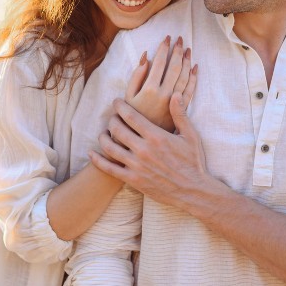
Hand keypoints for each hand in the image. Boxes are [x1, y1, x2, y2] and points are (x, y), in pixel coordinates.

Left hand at [90, 94, 222, 209]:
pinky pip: (109, 168)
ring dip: (103, 137)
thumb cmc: (193, 162)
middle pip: (117, 129)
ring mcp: (137, 166)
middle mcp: (144, 150)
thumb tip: (175, 94)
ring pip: (110, 147)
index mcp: (156, 136)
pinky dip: (97, 160)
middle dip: (111, 119)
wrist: (193, 191)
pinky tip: (92, 153)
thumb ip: (180, 114)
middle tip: (112, 117)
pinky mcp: (133, 180)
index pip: (130, 116)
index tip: (116, 102)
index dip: (120, 106)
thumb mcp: (190, 136)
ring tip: (104, 133)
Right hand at [125, 35, 197, 131]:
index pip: (160, 62)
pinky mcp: (180, 111)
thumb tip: (145, 57)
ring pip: (184, 77)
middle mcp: (164, 94)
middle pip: (175, 67)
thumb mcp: (127, 96)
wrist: (141, 141)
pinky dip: (193, 78)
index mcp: (150, 89)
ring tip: (187, 49)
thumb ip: (136, 76)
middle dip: (178, 51)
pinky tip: (195, 68)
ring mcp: (174, 103)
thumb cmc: (130, 117)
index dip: (164, 48)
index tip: (167, 38)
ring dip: (187, 61)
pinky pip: (190, 91)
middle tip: (180, 39)